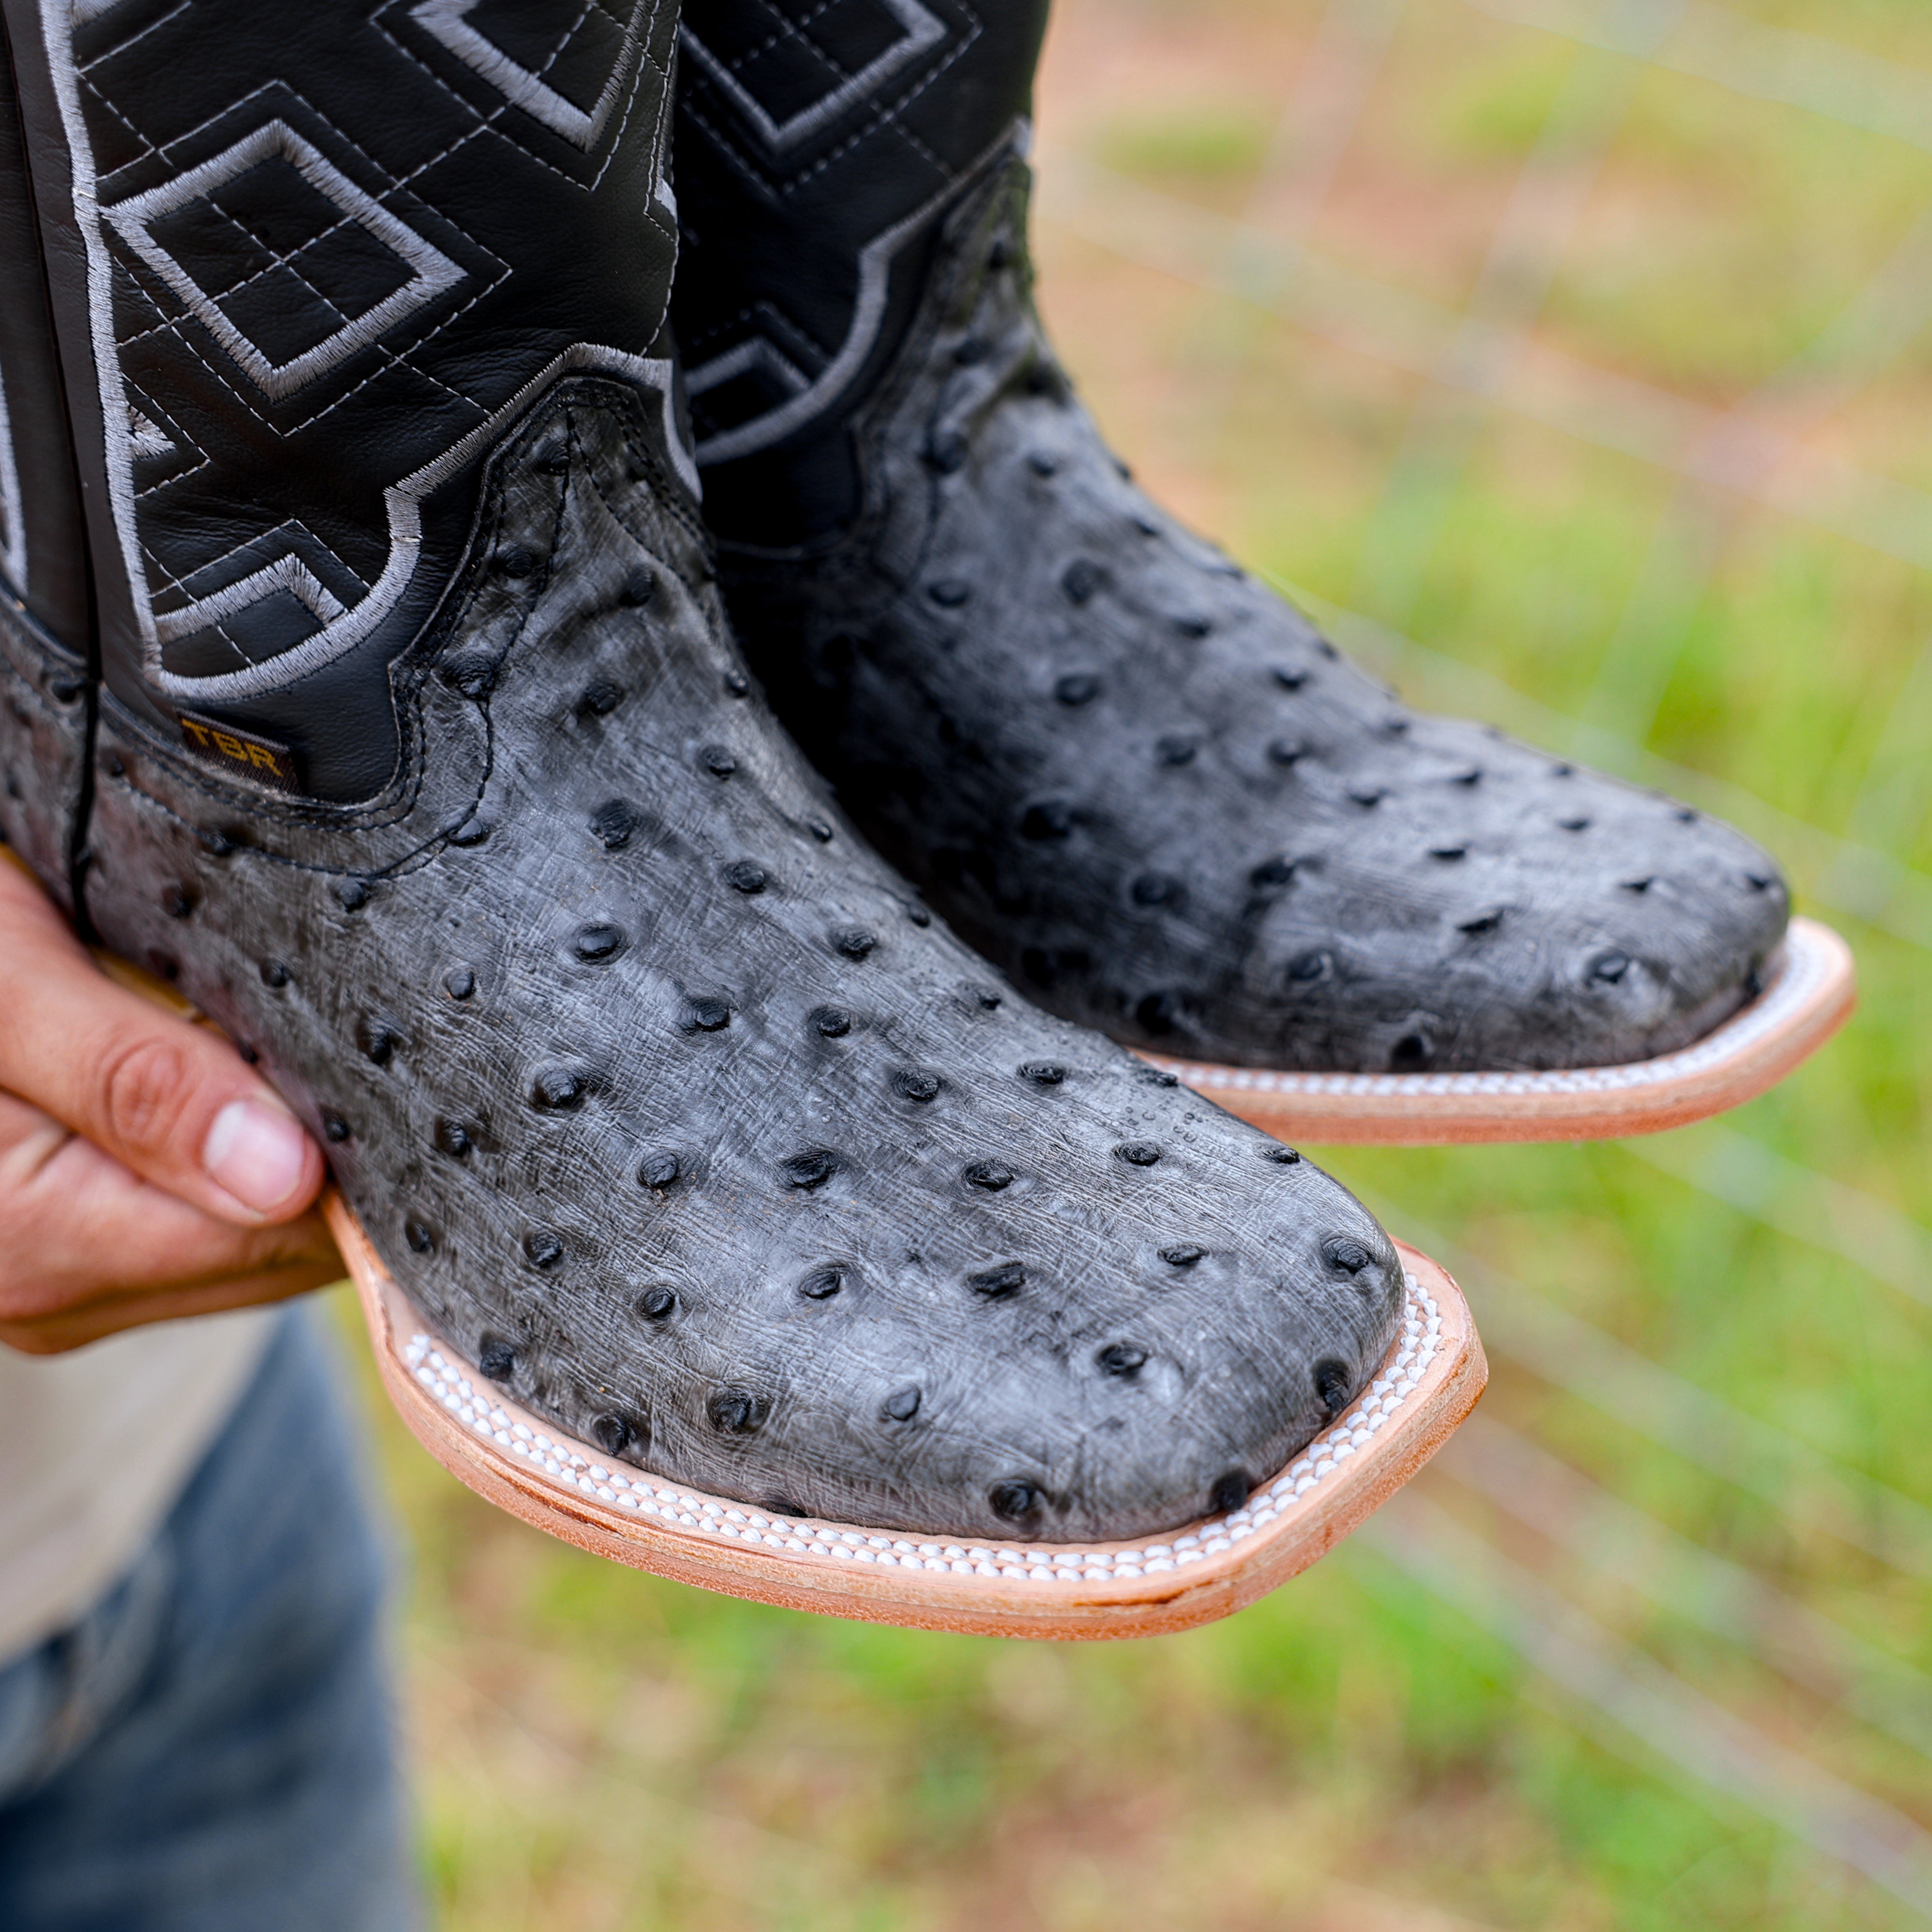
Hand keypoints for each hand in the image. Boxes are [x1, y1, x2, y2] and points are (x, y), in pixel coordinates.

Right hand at [0, 854, 341, 1353]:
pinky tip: (267, 1095)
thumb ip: (132, 1078)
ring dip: (305, 1165)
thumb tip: (283, 1175)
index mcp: (30, 1239)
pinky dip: (263, 1170)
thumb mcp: (2, 983)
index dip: (358, 1158)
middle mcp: (48, 1292)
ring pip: (258, 1250)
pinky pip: (214, 1233)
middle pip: (276, 1252)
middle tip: (375, 1052)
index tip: (399, 1072)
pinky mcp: (75, 1260)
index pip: (276, 1235)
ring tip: (316, 1063)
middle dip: (341, 1162)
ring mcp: (62, 1286)